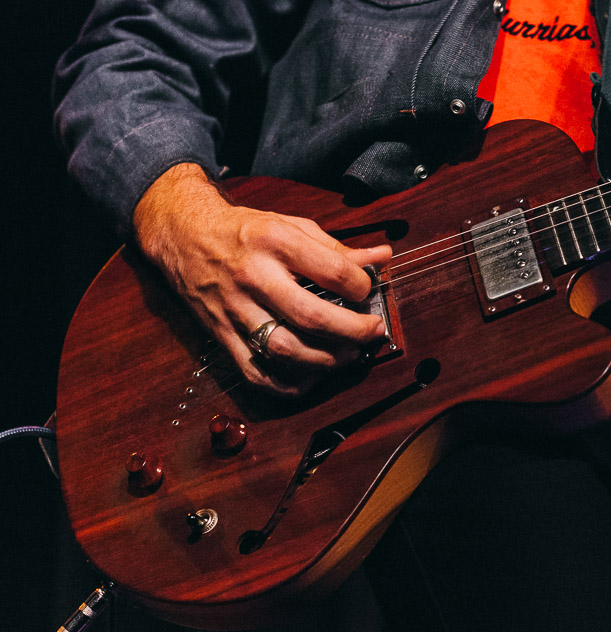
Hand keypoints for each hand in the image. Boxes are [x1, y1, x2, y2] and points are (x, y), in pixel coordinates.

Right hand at [134, 163, 391, 394]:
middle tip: (373, 332)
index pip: (332, 270)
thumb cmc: (245, 230)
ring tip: (347, 355)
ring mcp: (235, 307)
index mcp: (275, 241)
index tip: (368, 290)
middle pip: (310, 315)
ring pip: (283, 347)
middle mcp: (254, 275)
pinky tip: (310, 378)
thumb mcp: (291, 225)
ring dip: (324, 359)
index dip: (361, 286)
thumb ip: (338, 246)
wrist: (183, 234)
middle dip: (352, 330)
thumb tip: (382, 257)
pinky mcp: (221, 333)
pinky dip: (285, 383)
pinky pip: (254, 370)